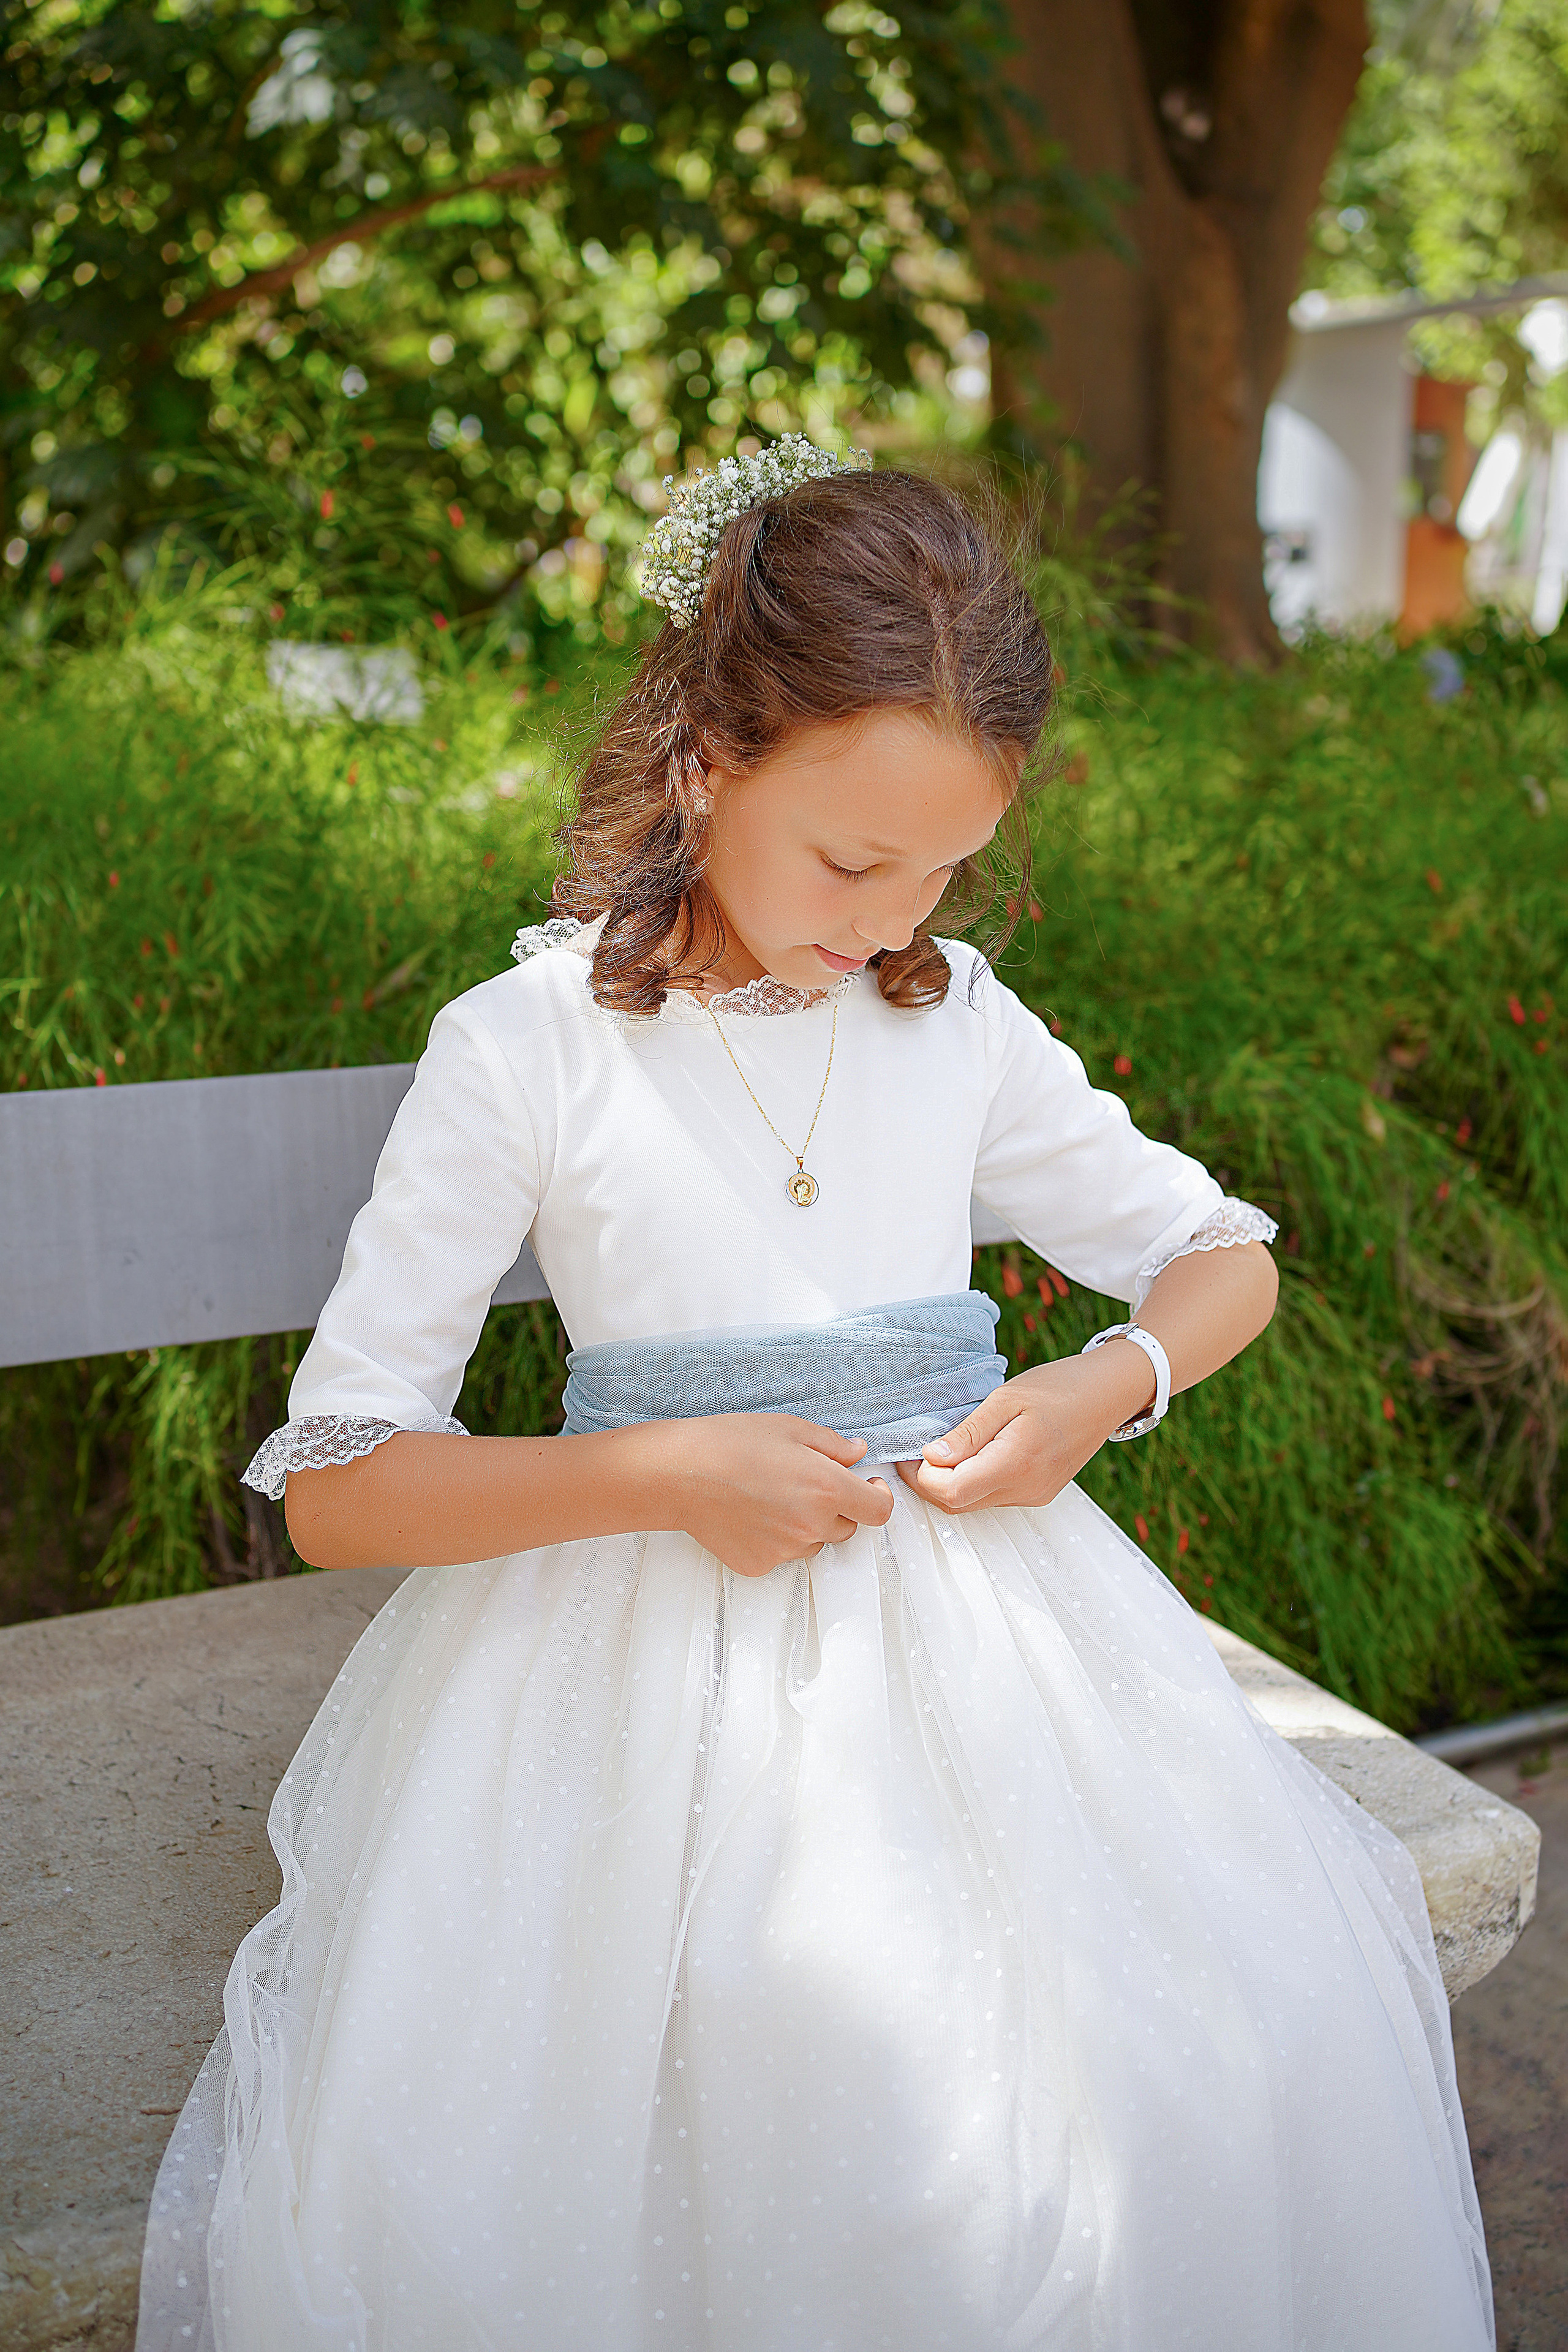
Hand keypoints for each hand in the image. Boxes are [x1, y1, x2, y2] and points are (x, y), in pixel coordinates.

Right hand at [665, 1413, 893, 1577]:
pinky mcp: (759, 1564)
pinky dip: (775, 1538)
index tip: (867, 1485)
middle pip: (847, 1528)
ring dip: (807, 1524)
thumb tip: (858, 1454)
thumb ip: (832, 1445)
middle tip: (808, 1483)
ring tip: (772, 1496)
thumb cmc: (732, 1443)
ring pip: (813, 1542)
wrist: (679, 1473)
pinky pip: (782, 1554)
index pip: (879, 1511)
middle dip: (838, 1508)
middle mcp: (811, 1526)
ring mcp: (784, 1550)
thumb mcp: (790, 1428)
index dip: (878, 1497)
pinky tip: (751, 1513)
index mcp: (827, 1489)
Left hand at [896, 1345, 1154, 1515]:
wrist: (1108, 1395)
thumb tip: (930, 1457)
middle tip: (914, 1450)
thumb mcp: (1006, 1398)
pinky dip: (972, 1481)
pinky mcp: (1038, 1493)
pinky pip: (992, 1497)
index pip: (951, 1492)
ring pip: (973, 1504)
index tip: (908, 1451)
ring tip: (941, 1447)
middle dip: (928, 1482)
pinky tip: (969, 1454)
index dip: (920, 1476)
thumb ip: (968, 1432)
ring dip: (949, 1483)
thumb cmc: (1060, 1387)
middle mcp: (1026, 1489)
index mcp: (1017, 1463)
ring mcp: (1034, 1495)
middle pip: (957, 1505)